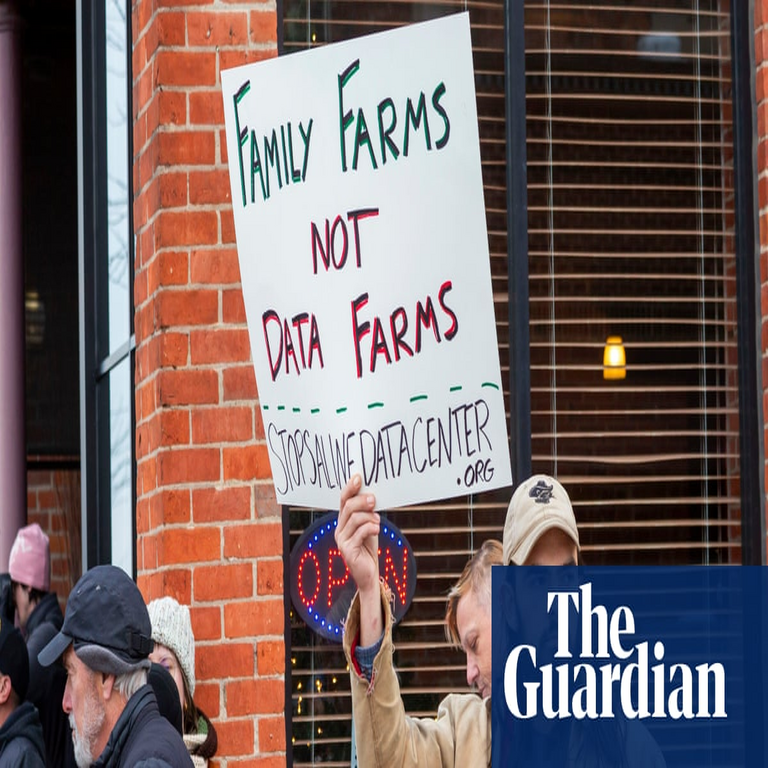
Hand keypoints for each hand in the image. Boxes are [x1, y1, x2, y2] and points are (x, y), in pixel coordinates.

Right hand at [335, 474, 383, 645]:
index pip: (344, 501)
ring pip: (354, 519)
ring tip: (378, 521)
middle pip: (348, 507)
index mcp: (343, 521)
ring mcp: (341, 540)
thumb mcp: (369, 527)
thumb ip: (367, 514)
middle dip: (361, 501)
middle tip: (374, 499)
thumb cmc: (370, 549)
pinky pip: (359, 533)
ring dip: (368, 516)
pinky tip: (377, 530)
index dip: (350, 488)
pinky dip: (370, 528)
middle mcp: (339, 529)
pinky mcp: (347, 550)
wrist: (370, 574)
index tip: (358, 477)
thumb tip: (372, 495)